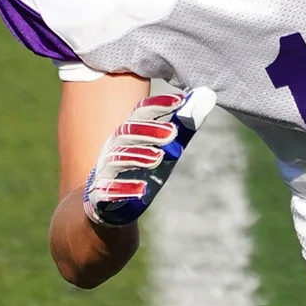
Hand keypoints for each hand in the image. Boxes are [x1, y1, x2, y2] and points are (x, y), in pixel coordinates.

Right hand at [83, 87, 215, 228]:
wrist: (107, 205)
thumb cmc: (138, 170)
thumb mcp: (161, 150)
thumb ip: (181, 130)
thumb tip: (205, 101)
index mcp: (128, 134)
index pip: (140, 113)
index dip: (158, 105)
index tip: (180, 100)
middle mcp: (114, 148)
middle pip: (127, 133)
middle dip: (149, 130)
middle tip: (172, 132)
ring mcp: (105, 170)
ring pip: (117, 159)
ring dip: (137, 156)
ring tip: (158, 157)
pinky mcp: (100, 193)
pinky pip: (107, 190)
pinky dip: (123, 189)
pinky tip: (141, 190)